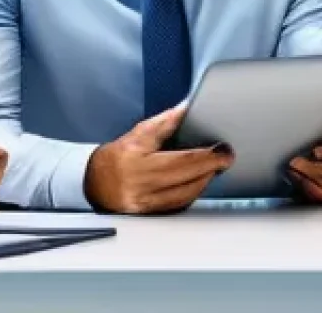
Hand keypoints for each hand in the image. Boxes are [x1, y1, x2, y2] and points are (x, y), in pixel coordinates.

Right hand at [83, 105, 232, 214]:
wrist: (96, 182)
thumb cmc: (119, 155)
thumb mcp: (140, 132)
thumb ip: (166, 121)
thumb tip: (189, 107)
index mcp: (138, 161)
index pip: (178, 160)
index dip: (204, 156)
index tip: (222, 150)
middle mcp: (139, 185)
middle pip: (184, 179)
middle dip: (210, 168)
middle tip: (226, 157)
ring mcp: (143, 203)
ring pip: (183, 196)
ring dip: (203, 181)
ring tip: (215, 168)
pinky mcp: (147, 214)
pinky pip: (176, 206)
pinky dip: (191, 194)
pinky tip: (200, 183)